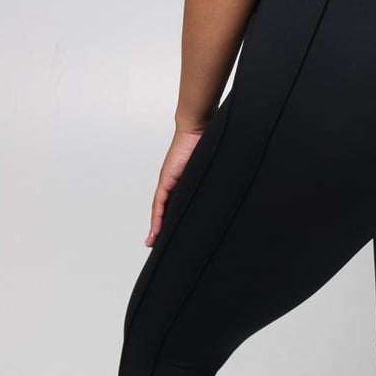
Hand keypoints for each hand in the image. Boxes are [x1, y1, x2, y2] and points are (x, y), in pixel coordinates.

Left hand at [145, 124, 207, 246]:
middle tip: (159, 246)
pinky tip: (155, 231)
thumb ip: (209, 186)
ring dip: (158, 227)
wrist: (198, 130)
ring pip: (160, 210)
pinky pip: (159, 203)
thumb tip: (221, 199)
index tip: (170, 238)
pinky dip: (157, 218)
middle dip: (162, 229)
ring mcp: (169, 182)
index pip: (175, 207)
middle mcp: (173, 184)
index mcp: (183, 184)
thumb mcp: (208, 172)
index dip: (171, 223)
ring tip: (154, 243)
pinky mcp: (167, 180)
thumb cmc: (207, 146)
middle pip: (166, 212)